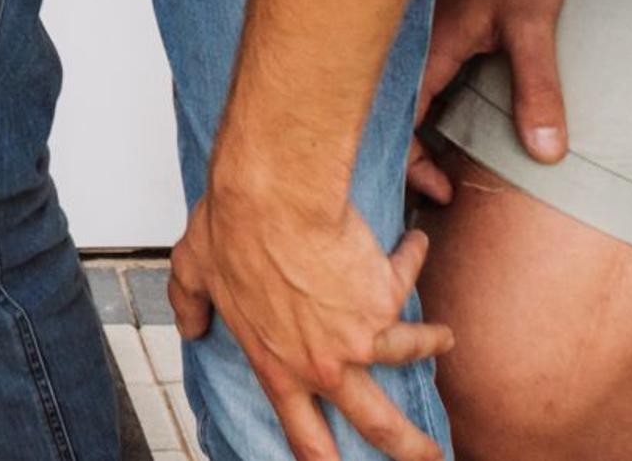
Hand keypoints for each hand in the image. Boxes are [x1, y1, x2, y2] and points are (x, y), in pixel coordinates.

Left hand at [168, 187, 450, 460]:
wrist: (273, 197)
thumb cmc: (231, 229)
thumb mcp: (194, 273)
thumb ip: (191, 306)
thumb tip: (190, 324)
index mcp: (279, 368)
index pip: (306, 438)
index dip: (325, 460)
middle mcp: (326, 364)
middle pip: (380, 425)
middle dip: (411, 448)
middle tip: (430, 456)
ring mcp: (361, 335)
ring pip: (411, 353)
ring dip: (432, 343)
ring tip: (442, 339)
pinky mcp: (386, 294)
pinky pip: (408, 275)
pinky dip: (413, 257)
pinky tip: (416, 244)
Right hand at [406, 0, 562, 206]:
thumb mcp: (533, 25)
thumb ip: (537, 88)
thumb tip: (547, 154)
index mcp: (429, 53)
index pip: (402, 128)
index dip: (414, 169)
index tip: (446, 193)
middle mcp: (414, 45)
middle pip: (393, 114)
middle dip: (410, 157)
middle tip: (441, 187)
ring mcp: (419, 30)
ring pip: (402, 92)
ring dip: (417, 129)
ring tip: (444, 160)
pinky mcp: (432, 18)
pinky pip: (416, 70)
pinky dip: (425, 100)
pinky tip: (453, 109)